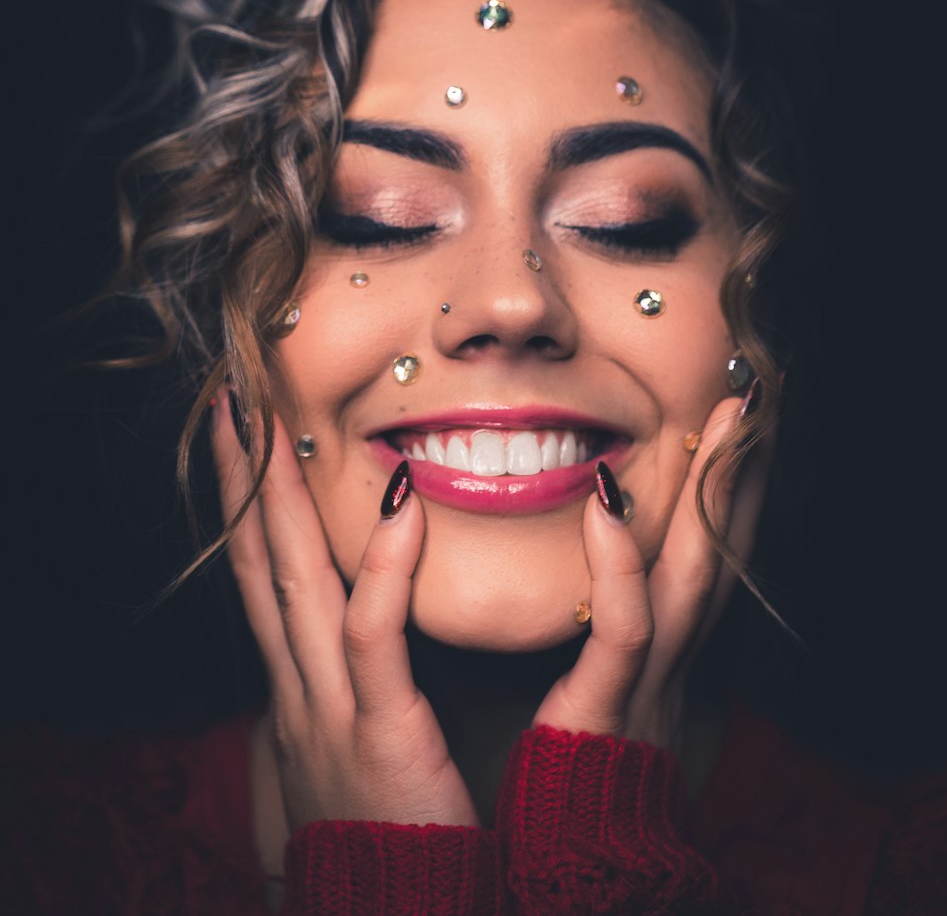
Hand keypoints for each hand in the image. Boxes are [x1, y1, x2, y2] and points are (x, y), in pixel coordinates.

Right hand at [212, 396, 478, 830]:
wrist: (395, 913)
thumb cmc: (393, 829)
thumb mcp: (357, 745)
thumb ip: (356, 685)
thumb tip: (364, 629)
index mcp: (301, 688)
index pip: (264, 576)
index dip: (249, 504)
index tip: (243, 438)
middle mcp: (299, 688)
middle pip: (259, 562)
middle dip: (242, 479)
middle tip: (229, 402)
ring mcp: (329, 707)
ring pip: (292, 582)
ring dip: (277, 496)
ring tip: (267, 422)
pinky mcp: (379, 731)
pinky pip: (373, 636)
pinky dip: (381, 565)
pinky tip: (396, 501)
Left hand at [533, 395, 772, 749]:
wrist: (563, 870)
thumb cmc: (559, 780)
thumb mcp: (591, 692)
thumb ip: (594, 634)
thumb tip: (585, 567)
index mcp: (658, 658)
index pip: (696, 558)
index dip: (720, 494)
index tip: (726, 426)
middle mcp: (668, 666)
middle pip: (715, 553)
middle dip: (737, 476)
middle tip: (749, 400)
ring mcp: (646, 687)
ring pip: (691, 577)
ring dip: (711, 496)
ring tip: (723, 422)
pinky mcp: (606, 712)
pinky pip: (624, 633)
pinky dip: (620, 568)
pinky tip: (607, 504)